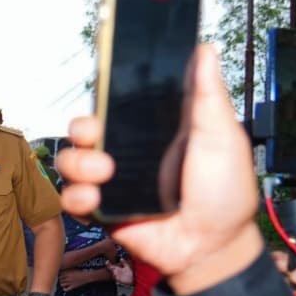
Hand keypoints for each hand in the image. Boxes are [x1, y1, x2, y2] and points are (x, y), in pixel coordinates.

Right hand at [56, 45, 262, 294]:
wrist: (213, 246)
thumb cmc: (224, 192)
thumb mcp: (222, 138)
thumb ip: (208, 96)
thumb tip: (204, 50)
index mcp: (152, 129)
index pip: (117, 103)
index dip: (104, 93)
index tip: (101, 84)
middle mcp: (126, 151)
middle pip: (85, 129)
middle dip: (83, 129)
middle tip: (97, 137)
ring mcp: (111, 181)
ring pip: (71, 160)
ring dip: (79, 162)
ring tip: (104, 173)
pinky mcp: (101, 210)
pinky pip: (71, 197)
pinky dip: (76, 196)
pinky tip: (95, 199)